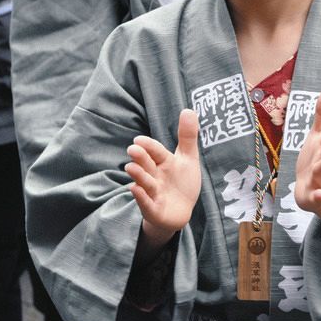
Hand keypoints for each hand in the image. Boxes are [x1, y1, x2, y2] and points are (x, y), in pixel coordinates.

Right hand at [126, 110, 201, 243]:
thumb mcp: (188, 158)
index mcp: (163, 162)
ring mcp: (153, 192)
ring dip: (139, 176)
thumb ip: (187, 136)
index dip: (149, 146)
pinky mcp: (153, 209)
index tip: (140, 140)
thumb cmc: (181, 182)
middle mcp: (155, 175)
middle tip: (133, 149)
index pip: (156, 152)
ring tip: (132, 167)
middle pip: (147, 165)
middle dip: (140, 158)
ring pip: (144, 183)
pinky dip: (141, 197)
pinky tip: (136, 189)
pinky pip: (146, 203)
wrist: (180, 211)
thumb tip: (188, 109)